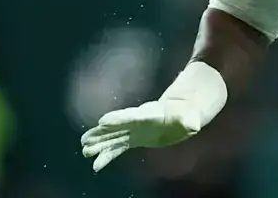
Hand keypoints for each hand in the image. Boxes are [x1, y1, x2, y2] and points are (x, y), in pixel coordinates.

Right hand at [80, 99, 202, 171]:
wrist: (182, 113)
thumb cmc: (187, 115)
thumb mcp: (190, 118)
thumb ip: (189, 121)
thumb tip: (193, 125)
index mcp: (149, 115)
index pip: (131, 116)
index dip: (118, 118)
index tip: (103, 121)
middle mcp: (137, 122)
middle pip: (117, 127)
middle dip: (101, 133)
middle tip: (85, 141)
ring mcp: (134, 130)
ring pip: (113, 137)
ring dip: (99, 143)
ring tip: (84, 149)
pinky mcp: (134, 139)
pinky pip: (118, 148)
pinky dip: (107, 155)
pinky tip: (96, 164)